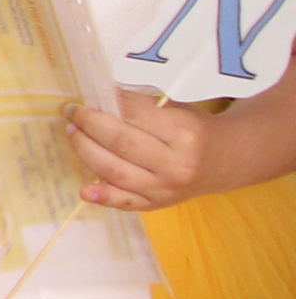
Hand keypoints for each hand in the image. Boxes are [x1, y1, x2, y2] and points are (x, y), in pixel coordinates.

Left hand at [70, 91, 216, 212]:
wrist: (226, 161)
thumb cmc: (196, 129)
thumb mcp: (178, 109)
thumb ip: (142, 106)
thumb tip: (99, 97)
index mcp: (184, 132)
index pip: (134, 114)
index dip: (107, 102)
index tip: (89, 95)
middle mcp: (176, 163)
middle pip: (120, 142)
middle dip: (89, 124)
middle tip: (72, 112)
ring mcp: (165, 187)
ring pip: (115, 171)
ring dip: (85, 150)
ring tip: (73, 133)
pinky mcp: (157, 204)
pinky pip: (125, 202)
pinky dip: (102, 197)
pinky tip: (84, 190)